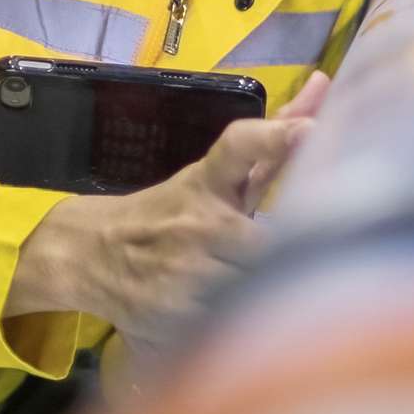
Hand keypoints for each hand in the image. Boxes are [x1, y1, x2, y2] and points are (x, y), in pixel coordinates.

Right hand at [5, 72, 331, 340]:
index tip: (310, 130)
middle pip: (274, 242)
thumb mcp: (217, 177)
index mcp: (209, 183)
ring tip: (303, 300)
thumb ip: (275, 141)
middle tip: (328, 263)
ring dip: (281, 295)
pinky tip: (264, 328)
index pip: (239, 148)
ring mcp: (182, 272)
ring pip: (258, 287)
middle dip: (300, 253)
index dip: (275, 136)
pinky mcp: (172, 318)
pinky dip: (254, 328)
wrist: (86, 254)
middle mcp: (198, 224)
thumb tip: (326, 84)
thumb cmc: (171, 212)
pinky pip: (235, 327)